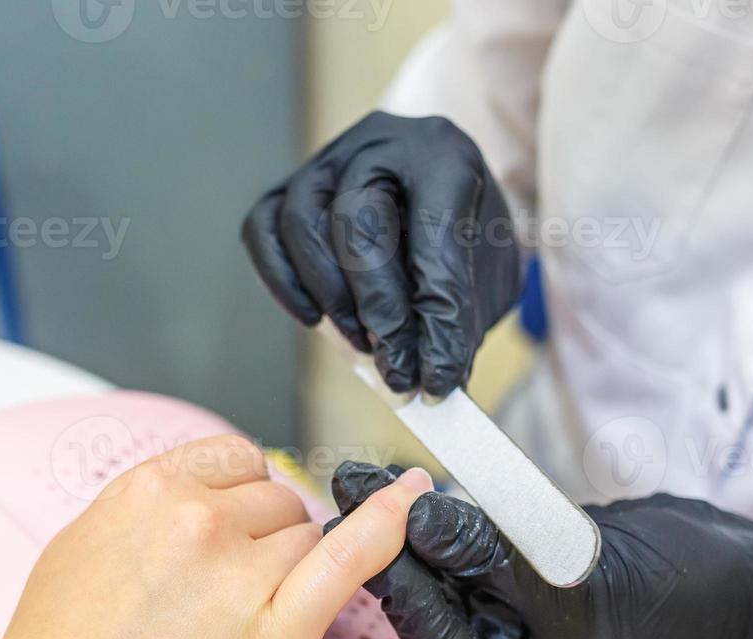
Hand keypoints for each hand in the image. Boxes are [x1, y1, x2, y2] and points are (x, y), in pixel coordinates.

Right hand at [0, 438, 433, 638]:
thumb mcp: (81, 549)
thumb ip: (148, 510)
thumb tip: (208, 495)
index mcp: (145, 491)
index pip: (236, 461)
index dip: (240, 500)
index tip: (232, 532)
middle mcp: (197, 520)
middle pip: (277, 502)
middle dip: (262, 542)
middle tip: (219, 602)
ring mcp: (241, 577)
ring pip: (308, 538)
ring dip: (290, 574)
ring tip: (229, 630)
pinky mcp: (279, 637)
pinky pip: (349, 559)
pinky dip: (387, 526)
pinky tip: (412, 501)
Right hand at [242, 111, 522, 395]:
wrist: (443, 190)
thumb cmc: (467, 234)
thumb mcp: (489, 271)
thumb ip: (464, 319)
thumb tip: (435, 379)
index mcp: (444, 155)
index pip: (433, 235)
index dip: (437, 316)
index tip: (439, 377)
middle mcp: (379, 145)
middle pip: (356, 220)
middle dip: (379, 308)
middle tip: (398, 368)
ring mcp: (327, 161)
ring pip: (302, 224)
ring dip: (331, 297)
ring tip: (364, 344)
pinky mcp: (288, 187)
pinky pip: (264, 229)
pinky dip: (282, 280)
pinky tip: (315, 319)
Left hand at [332, 462, 752, 638]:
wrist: (726, 573)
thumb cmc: (668, 595)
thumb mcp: (573, 578)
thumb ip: (489, 553)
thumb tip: (412, 518)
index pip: (425, 627)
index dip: (388, 564)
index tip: (354, 507)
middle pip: (420, 598)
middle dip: (388, 540)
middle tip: (350, 478)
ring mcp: (499, 629)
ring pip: (435, 571)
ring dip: (409, 524)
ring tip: (368, 473)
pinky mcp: (509, 588)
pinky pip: (464, 552)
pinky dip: (447, 520)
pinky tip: (415, 485)